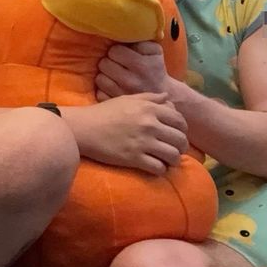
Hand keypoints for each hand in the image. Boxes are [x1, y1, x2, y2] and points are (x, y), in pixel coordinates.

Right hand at [66, 92, 188, 174]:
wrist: (84, 128)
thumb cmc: (105, 112)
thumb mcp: (128, 99)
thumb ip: (150, 97)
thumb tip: (168, 98)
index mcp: (150, 109)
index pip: (179, 120)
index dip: (182, 129)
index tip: (177, 134)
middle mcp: (150, 125)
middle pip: (180, 139)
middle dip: (181, 146)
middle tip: (176, 149)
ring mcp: (143, 142)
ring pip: (173, 155)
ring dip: (174, 160)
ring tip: (168, 160)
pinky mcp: (134, 158)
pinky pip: (158, 168)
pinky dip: (161, 169)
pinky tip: (156, 166)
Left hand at [95, 41, 169, 100]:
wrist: (163, 95)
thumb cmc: (155, 69)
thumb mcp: (155, 51)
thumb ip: (141, 40)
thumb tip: (124, 33)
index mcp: (141, 65)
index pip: (114, 51)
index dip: (116, 51)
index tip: (122, 54)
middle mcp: (130, 81)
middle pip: (104, 64)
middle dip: (109, 62)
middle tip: (117, 64)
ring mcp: (122, 95)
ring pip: (99, 78)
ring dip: (105, 75)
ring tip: (114, 75)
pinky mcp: (116, 104)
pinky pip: (99, 92)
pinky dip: (103, 89)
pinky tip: (112, 87)